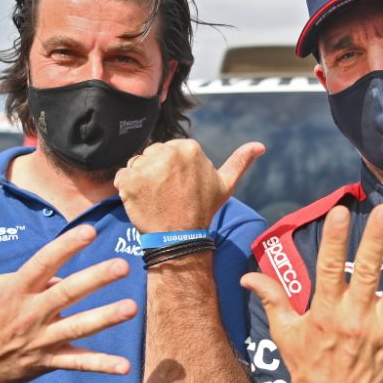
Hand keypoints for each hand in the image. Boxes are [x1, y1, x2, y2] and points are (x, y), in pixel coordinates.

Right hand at [0, 224, 136, 382]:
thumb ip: (24, 278)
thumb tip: (57, 276)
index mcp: (16, 290)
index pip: (44, 262)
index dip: (66, 246)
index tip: (89, 231)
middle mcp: (30, 313)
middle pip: (67, 292)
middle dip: (96, 278)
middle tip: (122, 265)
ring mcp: (40, 339)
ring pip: (78, 327)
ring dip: (106, 317)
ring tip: (131, 308)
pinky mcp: (47, 361)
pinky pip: (78, 363)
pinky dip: (101, 365)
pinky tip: (125, 366)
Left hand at [115, 140, 263, 232]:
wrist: (180, 237)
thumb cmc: (202, 210)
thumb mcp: (225, 185)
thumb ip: (240, 161)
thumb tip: (261, 145)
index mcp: (189, 148)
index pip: (169, 150)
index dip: (171, 170)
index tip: (178, 188)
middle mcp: (168, 152)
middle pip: (151, 154)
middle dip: (155, 172)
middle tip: (166, 195)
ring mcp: (147, 166)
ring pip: (136, 165)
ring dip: (140, 181)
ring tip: (155, 199)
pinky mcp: (129, 180)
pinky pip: (121, 178)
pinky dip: (126, 191)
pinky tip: (141, 202)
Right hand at [242, 204, 382, 382]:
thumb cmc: (307, 367)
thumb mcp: (285, 333)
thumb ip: (272, 299)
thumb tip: (247, 276)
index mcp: (324, 312)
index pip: (327, 268)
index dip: (333, 239)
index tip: (339, 211)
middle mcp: (354, 319)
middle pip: (366, 273)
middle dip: (375, 241)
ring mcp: (379, 333)